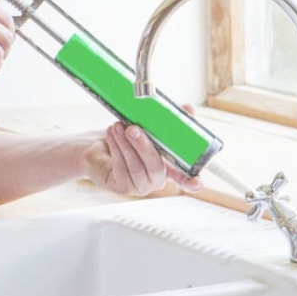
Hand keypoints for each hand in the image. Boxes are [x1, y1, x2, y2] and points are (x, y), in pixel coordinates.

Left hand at [80, 122, 203, 197]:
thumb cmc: (129, 140)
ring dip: (126, 144)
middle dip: (144, 146)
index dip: (192, 181)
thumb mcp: (149, 129)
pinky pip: (120, 167)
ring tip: (118, 126)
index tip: (198, 181)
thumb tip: (188, 109)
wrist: (99, 151)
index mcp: (169, 168)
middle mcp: (156, 180)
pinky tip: (112, 134)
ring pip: (136, 166)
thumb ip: (170, 121)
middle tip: (134, 128)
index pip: (185, 179)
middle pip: (156, 167)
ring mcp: (140, 186)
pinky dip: (116, 147)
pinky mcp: (123, 186)